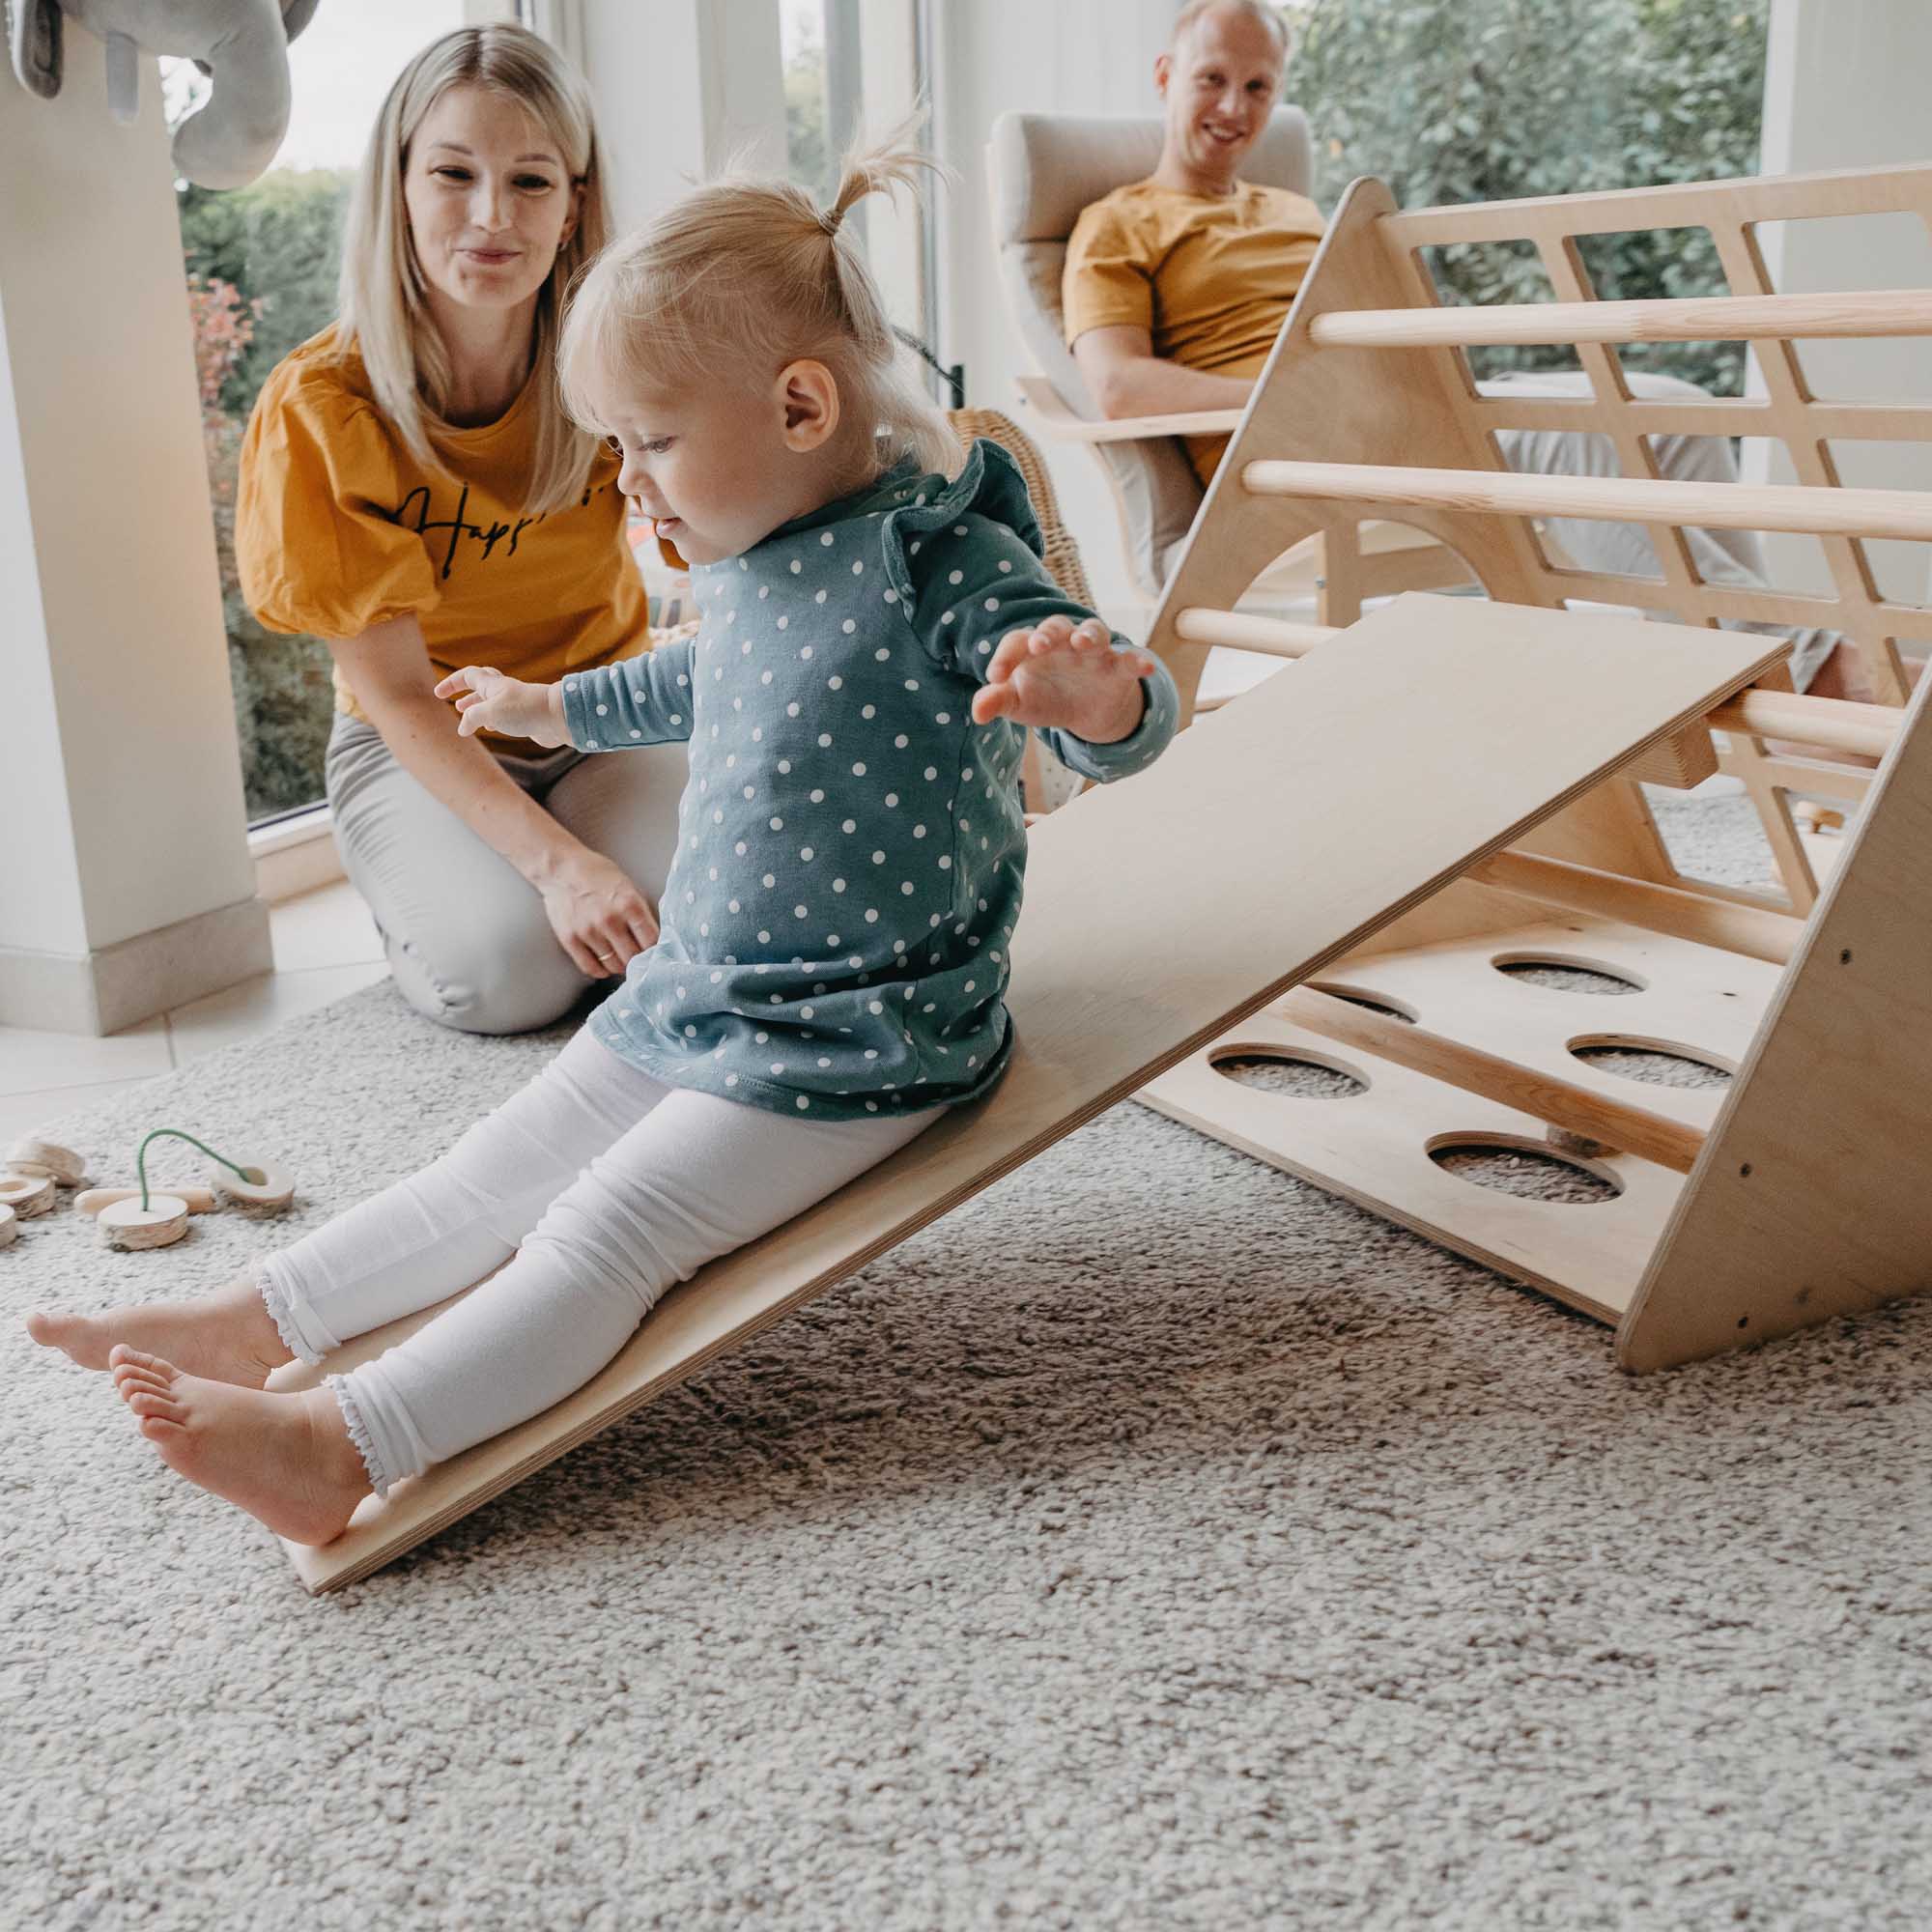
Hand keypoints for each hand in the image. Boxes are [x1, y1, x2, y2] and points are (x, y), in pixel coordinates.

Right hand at [433, 665, 570, 748]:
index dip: (452, 683)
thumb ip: (472, 718)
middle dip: (465, 694)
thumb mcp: (490, 712)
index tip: (438, 694)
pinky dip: (493, 720)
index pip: (467, 676)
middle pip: (480, 687)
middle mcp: (503, 693)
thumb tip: (462, 729)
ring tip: (467, 718)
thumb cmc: (525, 711)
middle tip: (455, 704)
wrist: (559, 718)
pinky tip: (492, 729)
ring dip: (478, 708)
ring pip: (492, 703)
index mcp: (493, 685)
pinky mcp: (525, 718)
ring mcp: (515, 705)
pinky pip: (504, 716)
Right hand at [532, 846, 659, 979]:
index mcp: (630, 904)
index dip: (656, 950)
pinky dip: (601, 971)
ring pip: (614, 965)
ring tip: (621, 959)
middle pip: (634, 957)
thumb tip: (654, 939)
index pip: (652, 941)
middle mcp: (610, 920)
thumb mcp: (628, 886)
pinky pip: (590, 967)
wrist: (561, 869)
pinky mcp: (570, 939)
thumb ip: (641, 912)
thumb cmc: (597, 874)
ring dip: (621, 966)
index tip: (655, 952)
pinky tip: (604, 965)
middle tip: (638, 958)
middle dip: (639, 960)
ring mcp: (589, 931)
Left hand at [970, 615, 1153, 742]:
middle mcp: (1064, 643)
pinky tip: (1145, 666)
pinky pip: (1130, 659)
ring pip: (1094, 632)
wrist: (1085, 712)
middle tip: (1038, 646)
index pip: (1017, 641)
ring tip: (1083, 642)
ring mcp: (1093, 653)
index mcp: (1034, 647)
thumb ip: (998, 702)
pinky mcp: (1118, 669)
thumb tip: (977, 712)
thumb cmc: (1045, 698)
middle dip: (1048, 633)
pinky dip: (1138, 660)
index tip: (995, 678)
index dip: (1005, 656)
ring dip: (1089, 634)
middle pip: (1056, 626)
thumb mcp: (1019, 704)